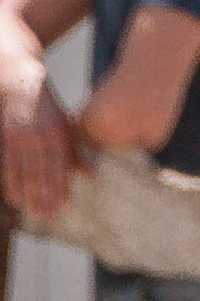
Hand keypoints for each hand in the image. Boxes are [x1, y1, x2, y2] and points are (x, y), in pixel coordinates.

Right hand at [1, 69, 78, 224]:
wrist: (21, 83)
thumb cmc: (47, 109)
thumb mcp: (65, 126)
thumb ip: (74, 152)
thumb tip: (89, 174)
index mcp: (56, 134)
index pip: (59, 166)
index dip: (60, 186)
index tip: (63, 205)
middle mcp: (38, 137)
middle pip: (41, 172)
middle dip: (43, 196)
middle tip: (46, 216)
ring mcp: (20, 137)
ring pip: (23, 171)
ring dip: (26, 193)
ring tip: (30, 211)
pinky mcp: (5, 137)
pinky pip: (7, 164)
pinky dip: (10, 181)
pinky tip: (13, 197)